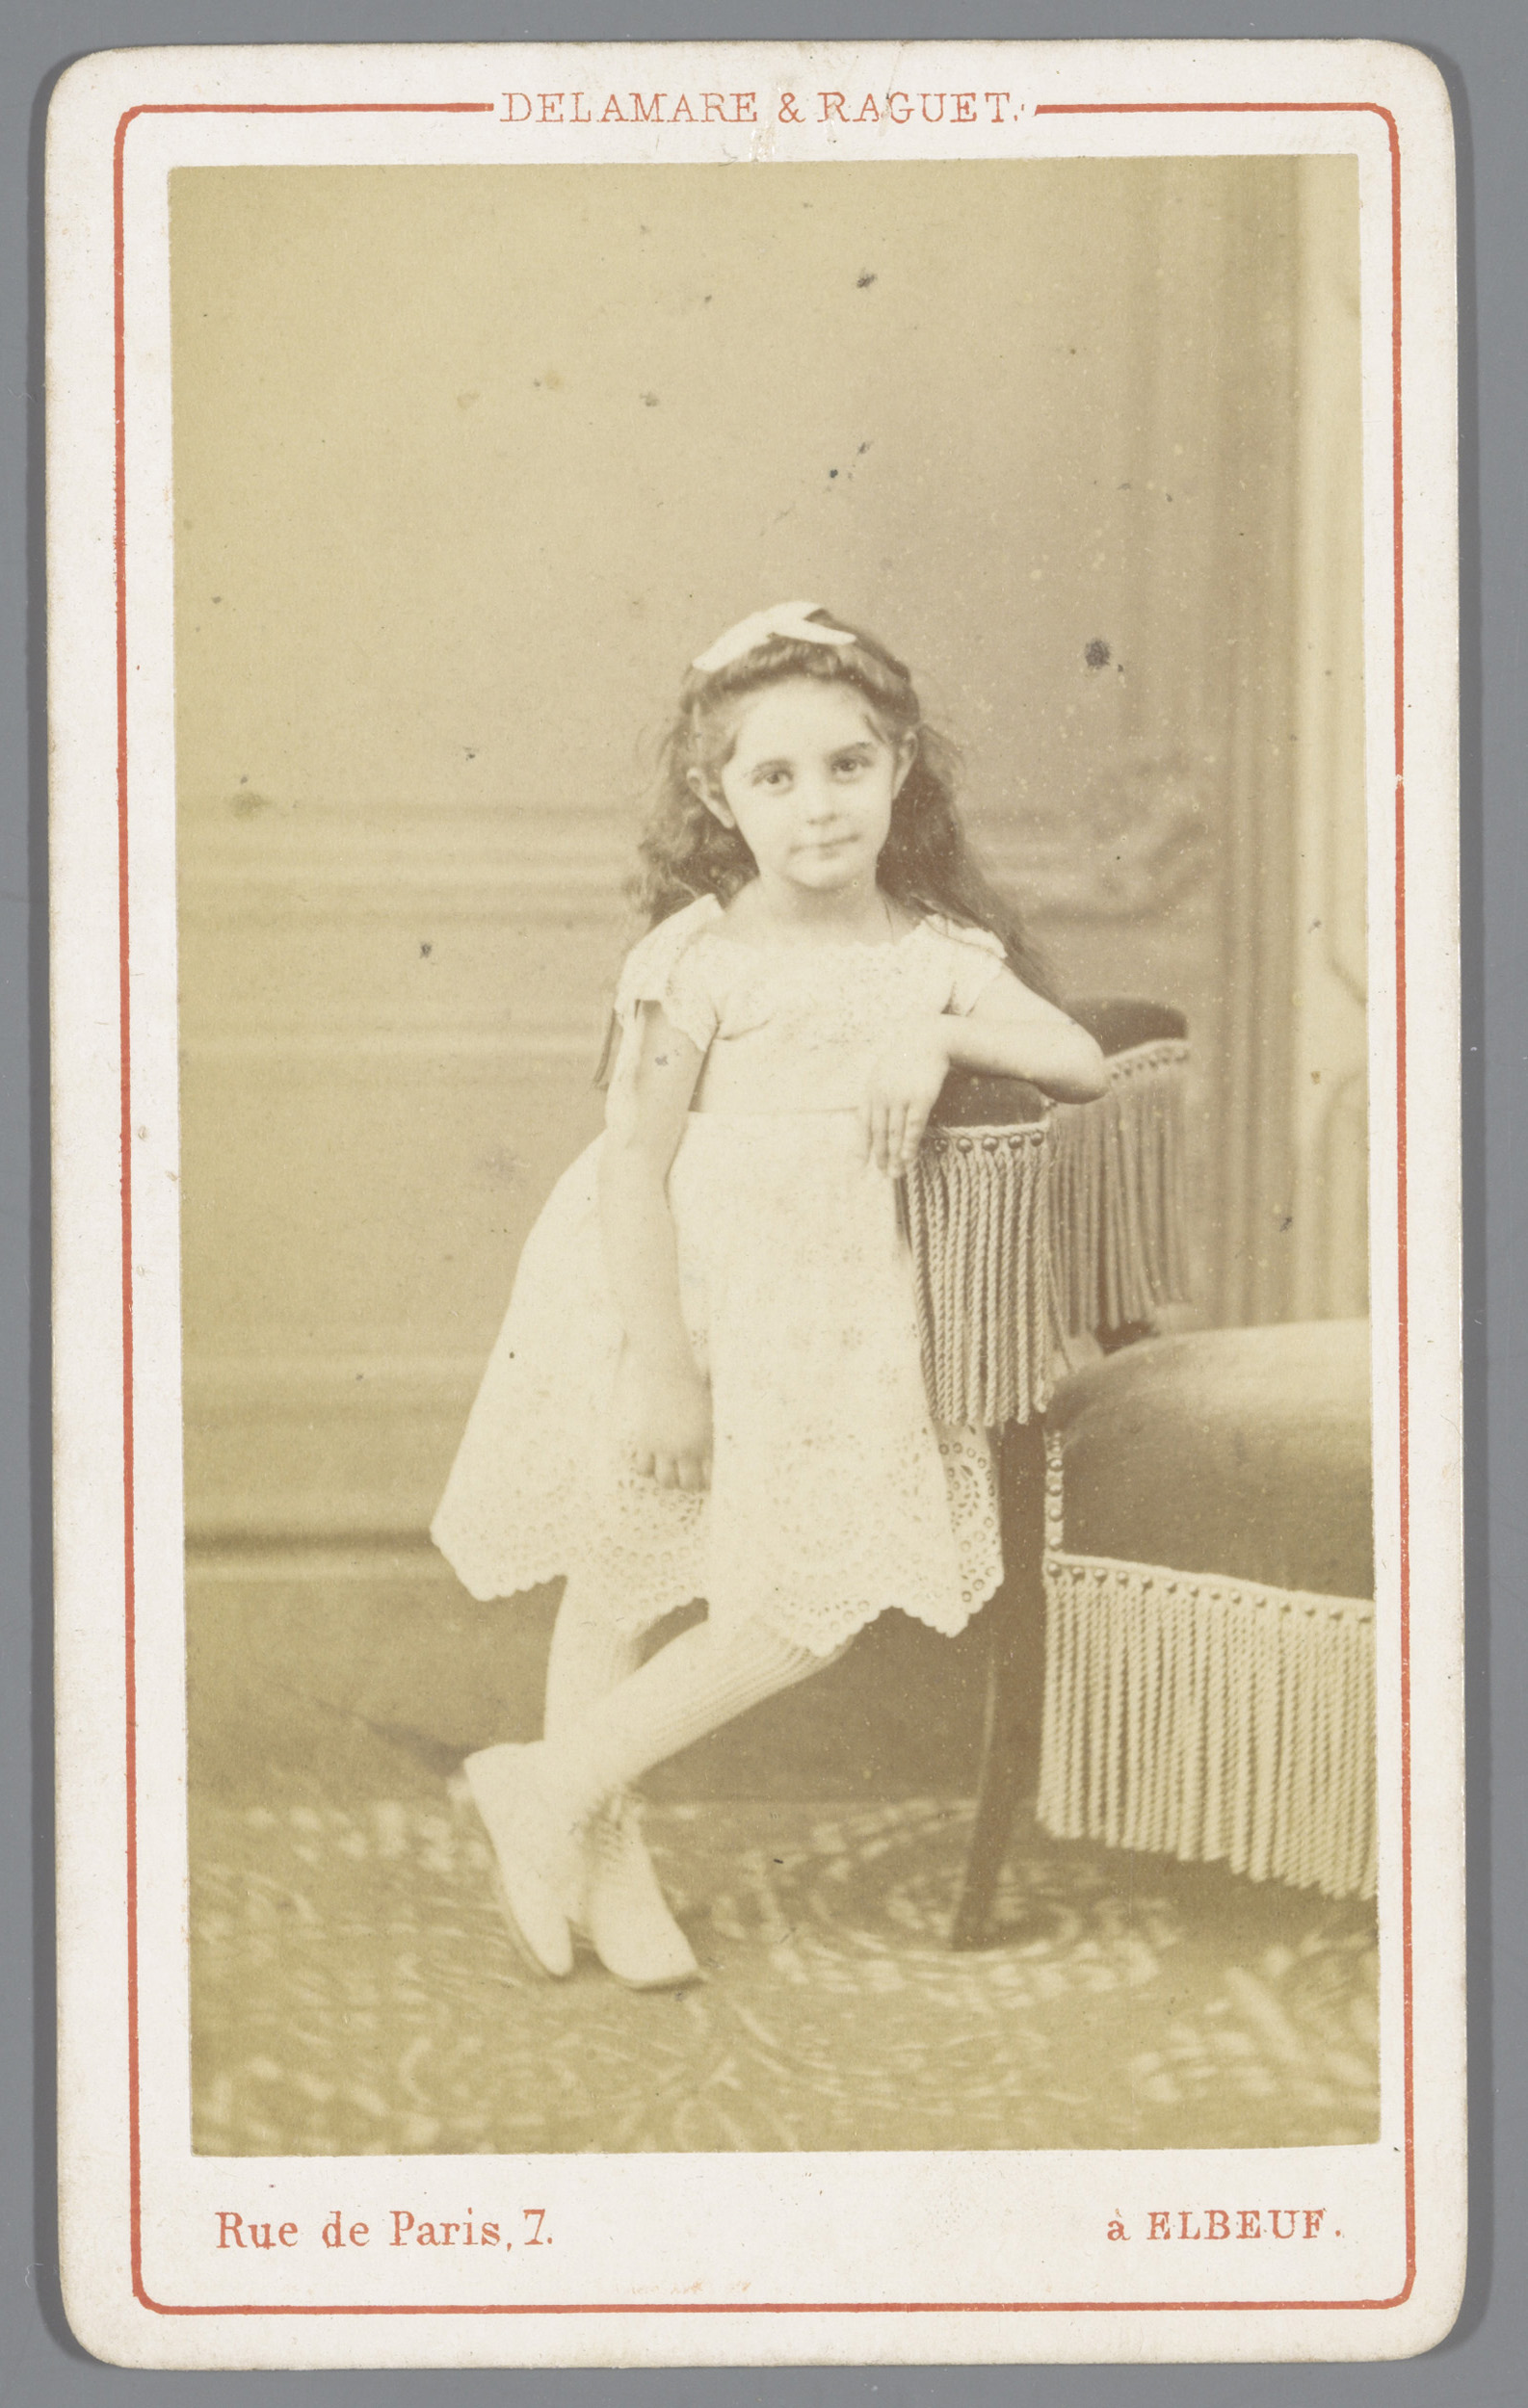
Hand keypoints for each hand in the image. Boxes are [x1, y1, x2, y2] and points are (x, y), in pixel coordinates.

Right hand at [614, 1347, 711, 1491]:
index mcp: (706, 1442)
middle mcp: (686, 1449)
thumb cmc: (696, 1388)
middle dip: (687, 1483)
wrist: (670, 1374)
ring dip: (667, 1480)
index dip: (707, 1481)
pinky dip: (647, 1468)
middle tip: (685, 1476)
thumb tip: (739, 1427)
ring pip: (665, 1481)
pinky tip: (652, 1459)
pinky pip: (643, 1468)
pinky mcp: (646, 1441)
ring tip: (669, 1471)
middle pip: (687, 1484)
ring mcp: (665, 1447)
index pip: (709, 1477)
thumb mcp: (715, 1408)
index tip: (704, 1477)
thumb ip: (719, 1429)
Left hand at [860, 1019, 952, 1175]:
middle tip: (884, 1174)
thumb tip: (872, 1121)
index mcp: (871, 1092)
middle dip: (880, 1156)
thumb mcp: (882, 1074)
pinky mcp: (920, 1097)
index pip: (863, 1125)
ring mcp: (900, 1097)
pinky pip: (913, 1125)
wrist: (927, 1040)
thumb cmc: (905, 1060)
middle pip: (879, 1133)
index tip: (860, 1168)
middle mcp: (882, 1096)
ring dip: (895, 1156)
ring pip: (894, 1133)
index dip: (861, 1147)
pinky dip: (910, 1142)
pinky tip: (908, 1156)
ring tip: (896, 1173)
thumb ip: (876, 1096)